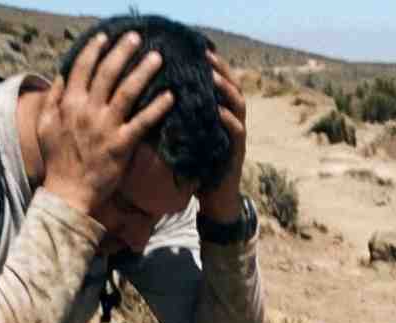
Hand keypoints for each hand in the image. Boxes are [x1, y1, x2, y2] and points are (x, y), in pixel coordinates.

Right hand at [37, 32, 173, 217]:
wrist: (68, 193)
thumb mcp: (45, 126)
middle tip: (136, 38)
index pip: (82, 68)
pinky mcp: (121, 145)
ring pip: (127, 92)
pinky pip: (142, 122)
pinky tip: (170, 95)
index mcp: (69, 104)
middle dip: (123, 52)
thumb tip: (61, 75)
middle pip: (108, 73)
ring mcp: (106, 128)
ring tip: (157, 58)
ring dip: (143, 71)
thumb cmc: (57, 160)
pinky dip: (157, 107)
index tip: (105, 37)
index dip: (94, 49)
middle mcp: (87, 111)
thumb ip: (53, 98)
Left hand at [198, 49, 247, 222]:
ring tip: (212, 77)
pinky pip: (236, 131)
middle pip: (232, 86)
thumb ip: (183, 119)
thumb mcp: (189, 138)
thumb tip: (156, 101)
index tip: (197, 50)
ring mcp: (237, 135)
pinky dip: (228, 119)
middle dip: (221, 69)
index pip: (220, 83)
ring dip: (226, 89)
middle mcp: (233, 120)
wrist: (215, 200)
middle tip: (206, 55)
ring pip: (238, 104)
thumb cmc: (198, 168)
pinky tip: (218, 110)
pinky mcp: (237, 151)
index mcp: (221, 114)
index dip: (212, 66)